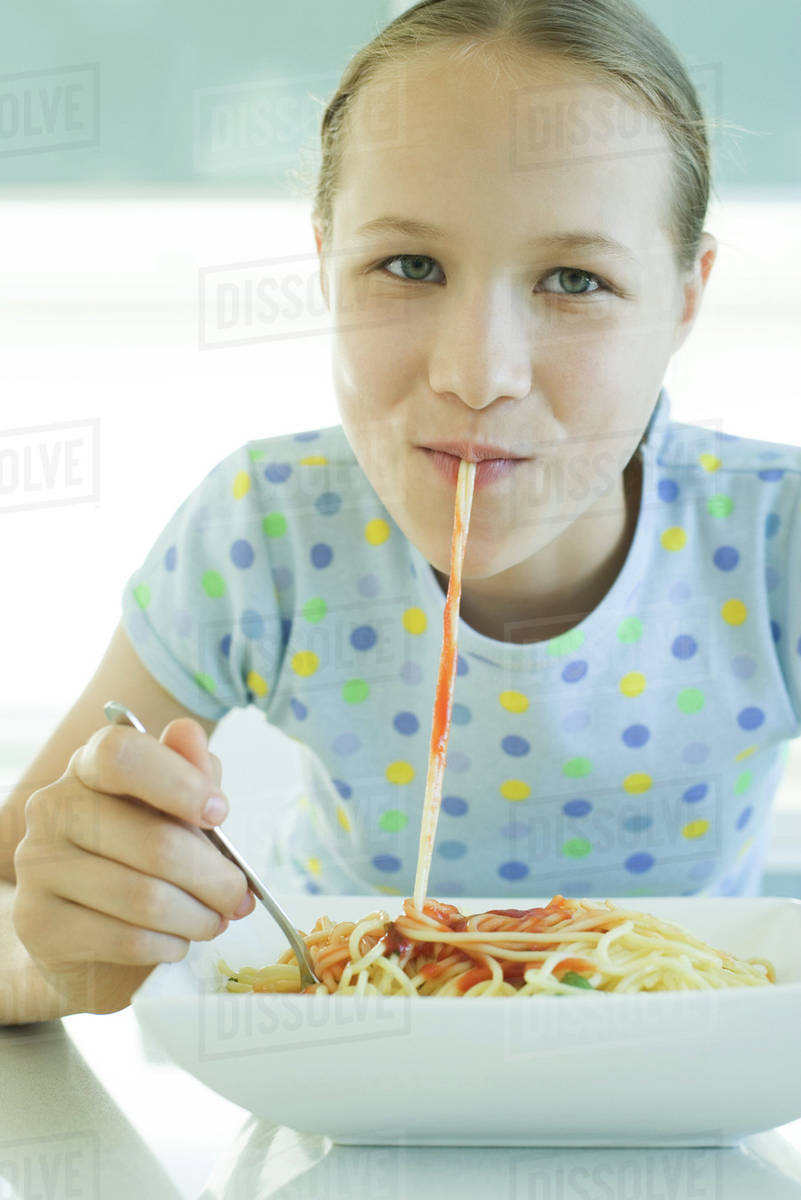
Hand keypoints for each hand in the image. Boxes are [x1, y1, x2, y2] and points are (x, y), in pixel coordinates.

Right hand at [12, 717, 254, 1014]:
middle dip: (215, 877)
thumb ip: (189, 772)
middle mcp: (54, 808)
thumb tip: (189, 733)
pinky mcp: (38, 924)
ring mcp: (38, 866)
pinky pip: (126, 939)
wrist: (86, 935)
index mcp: (88, 767)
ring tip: (215, 920)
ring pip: (146, 898)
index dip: (179, 782)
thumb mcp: (174, 810)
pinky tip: (177, 942)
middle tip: (240, 896)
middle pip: (154, 841)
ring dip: (198, 917)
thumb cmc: (140, 858)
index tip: (221, 813)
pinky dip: (169, 945)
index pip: (121, 754)